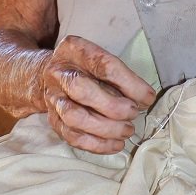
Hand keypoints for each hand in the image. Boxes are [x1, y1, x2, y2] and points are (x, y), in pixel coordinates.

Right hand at [41, 35, 156, 153]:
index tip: (148, 97)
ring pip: (74, 117)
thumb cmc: (84, 66)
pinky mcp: (53, 120)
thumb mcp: (100, 58)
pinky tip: (116, 144)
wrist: (47, 73)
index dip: (129, 84)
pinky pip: (73, 137)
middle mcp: (58, 73)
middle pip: (81, 90)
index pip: (103, 65)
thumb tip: (144, 99)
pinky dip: (97, 144)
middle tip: (133, 113)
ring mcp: (53, 98)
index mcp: (74, 50)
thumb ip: (121, 76)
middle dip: (112, 106)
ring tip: (127, 130)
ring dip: (105, 128)